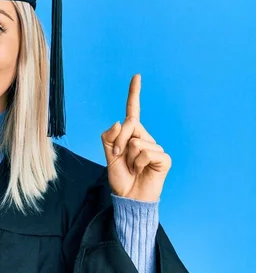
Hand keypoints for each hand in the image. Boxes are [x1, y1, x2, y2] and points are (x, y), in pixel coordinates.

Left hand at [101, 74, 171, 201]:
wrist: (128, 197)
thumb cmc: (120, 176)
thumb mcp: (109, 155)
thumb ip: (110, 137)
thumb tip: (119, 122)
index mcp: (131, 134)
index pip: (133, 110)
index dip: (134, 93)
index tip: (136, 76)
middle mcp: (145, 137)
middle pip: (130, 124)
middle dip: (119, 142)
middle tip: (120, 158)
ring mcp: (156, 147)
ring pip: (136, 141)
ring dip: (129, 157)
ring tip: (133, 168)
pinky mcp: (164, 158)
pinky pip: (146, 153)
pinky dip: (139, 163)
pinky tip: (142, 171)